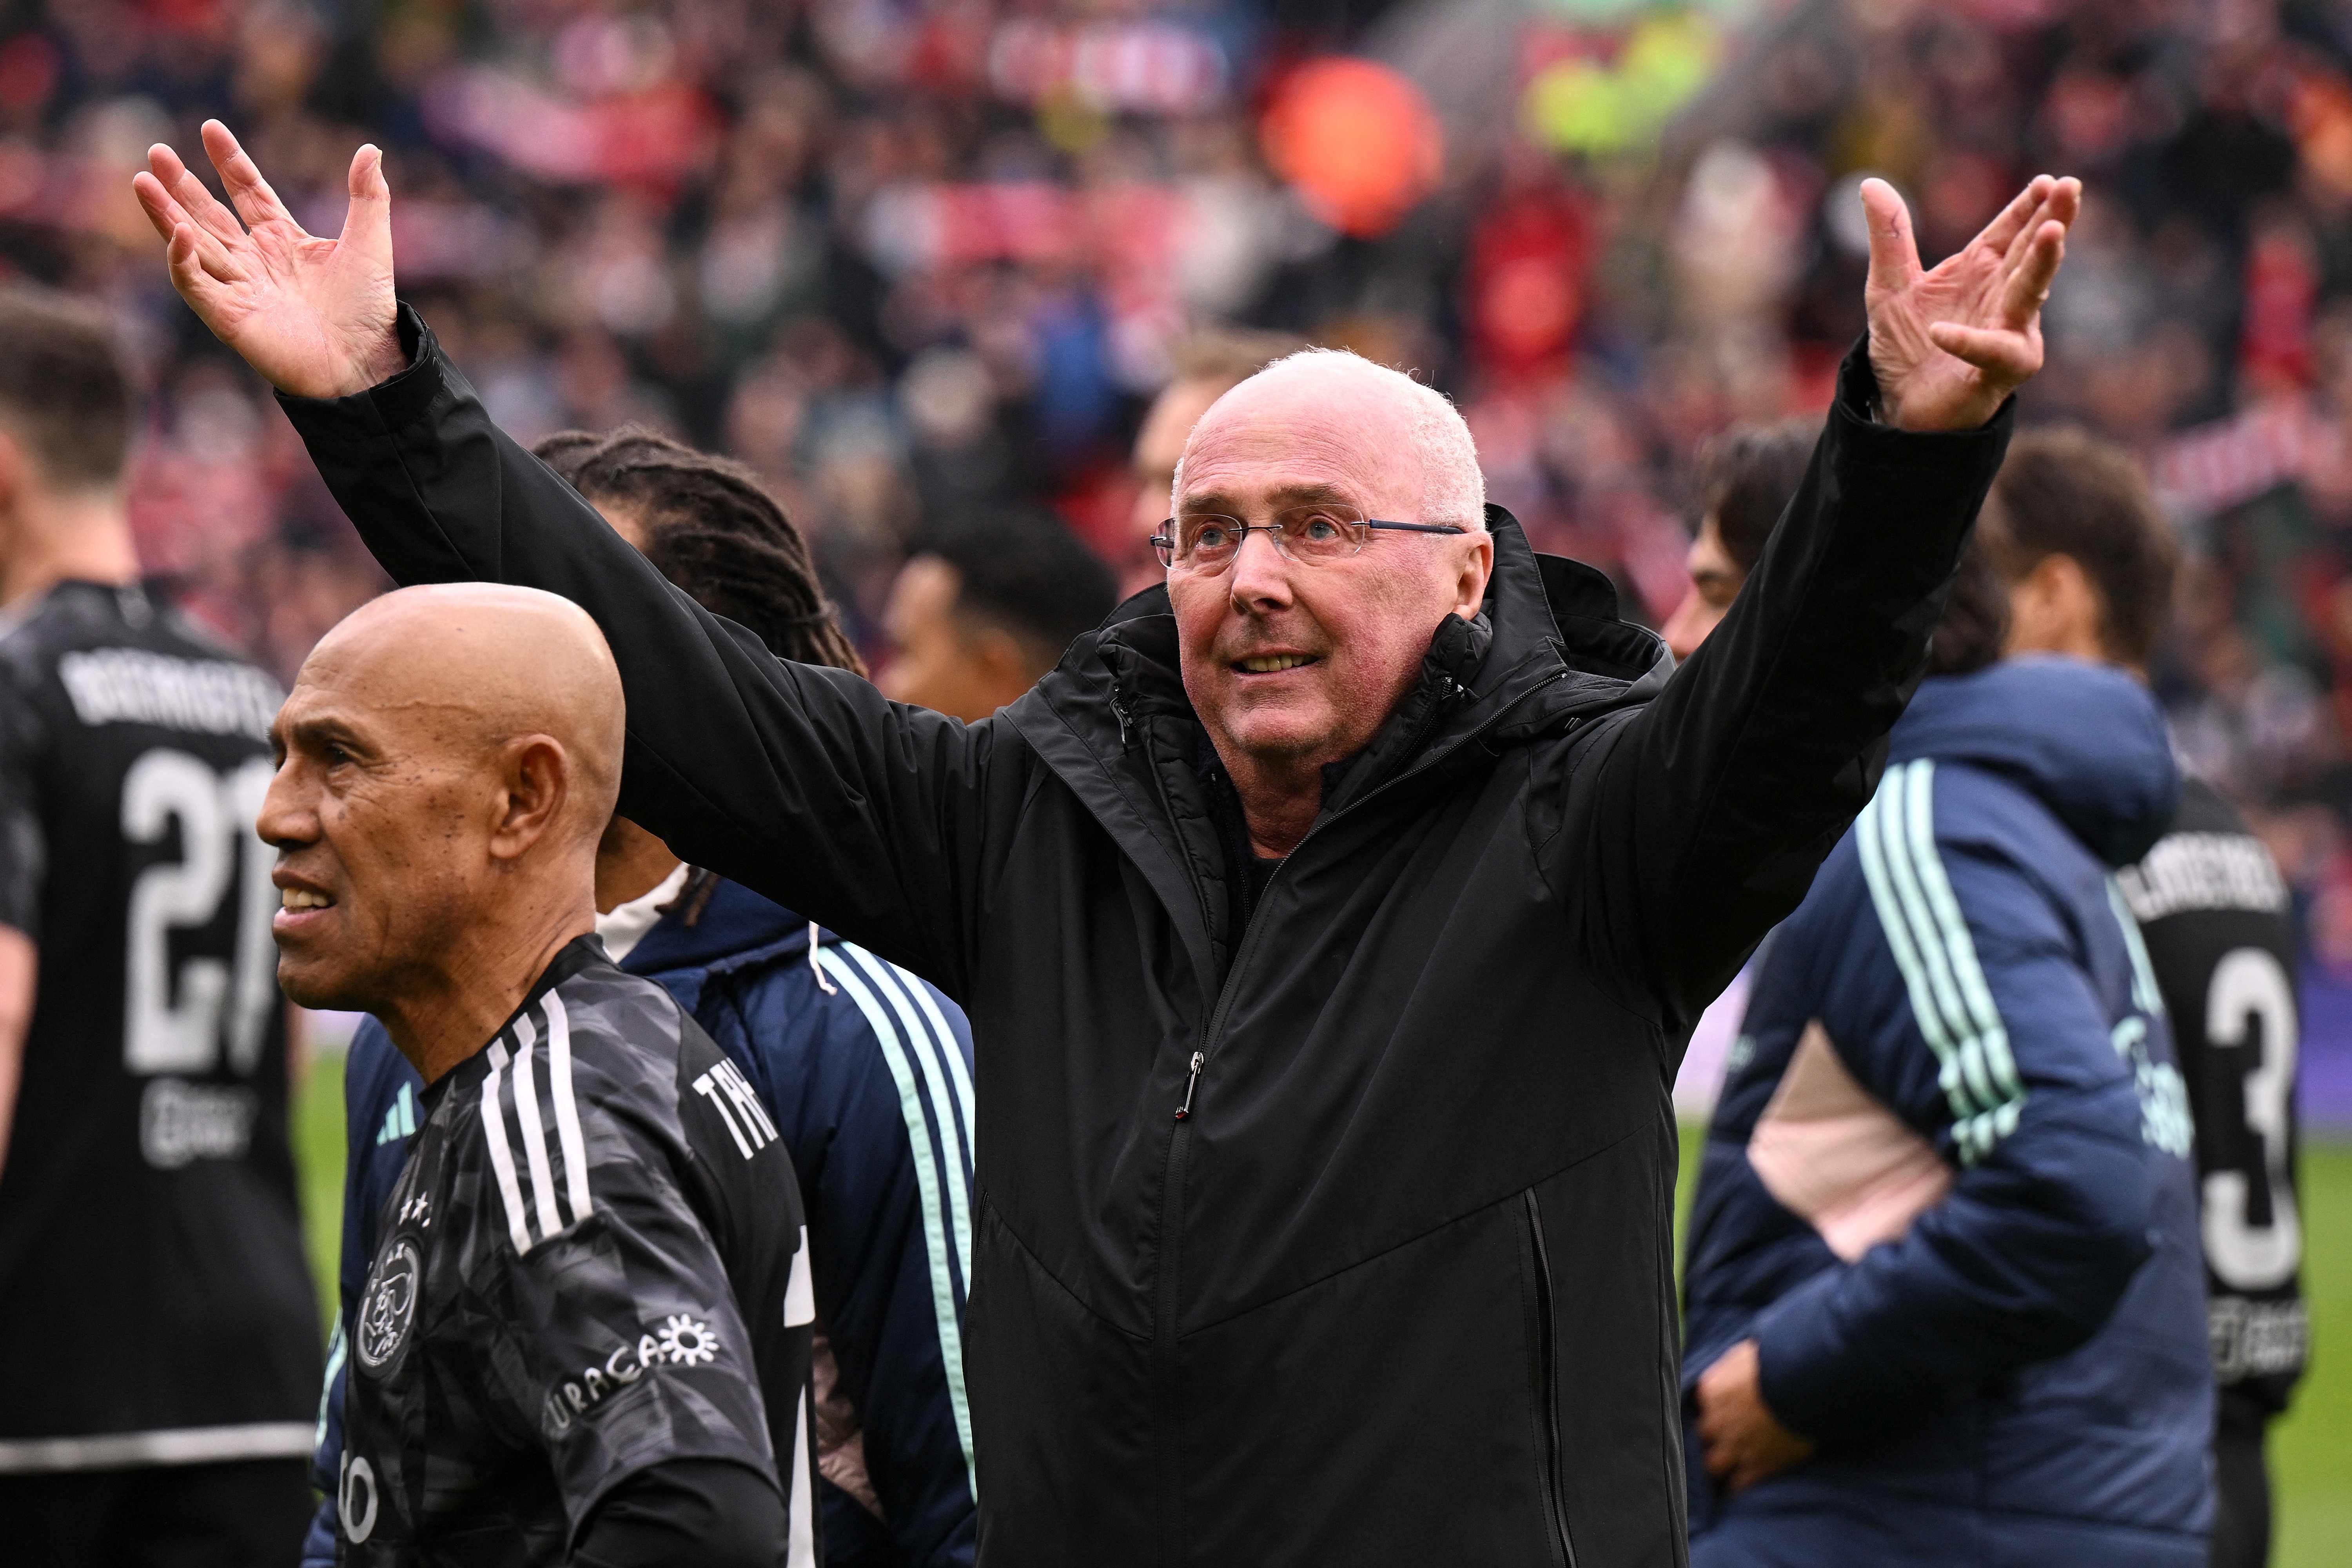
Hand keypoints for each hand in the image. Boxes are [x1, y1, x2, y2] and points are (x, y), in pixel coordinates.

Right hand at [131, 120, 404, 399]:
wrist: (366, 360)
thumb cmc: (369, 308)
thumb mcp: (371, 243)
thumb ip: (369, 197)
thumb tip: (372, 150)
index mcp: (283, 239)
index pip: (248, 191)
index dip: (229, 161)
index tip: (210, 128)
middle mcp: (255, 260)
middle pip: (208, 214)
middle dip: (182, 185)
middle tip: (156, 152)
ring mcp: (239, 287)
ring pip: (191, 243)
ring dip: (166, 213)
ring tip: (143, 180)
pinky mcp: (228, 316)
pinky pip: (195, 284)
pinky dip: (183, 259)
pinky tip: (178, 232)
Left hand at [1695, 1339, 1812, 1494]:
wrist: (1805, 1384)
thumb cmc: (1779, 1361)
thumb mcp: (1746, 1354)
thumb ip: (1731, 1368)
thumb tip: (1730, 1370)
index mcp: (1711, 1391)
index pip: (1701, 1406)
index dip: (1714, 1411)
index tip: (1723, 1413)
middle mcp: (1717, 1421)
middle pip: (1704, 1435)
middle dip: (1715, 1437)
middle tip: (1728, 1437)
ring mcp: (1736, 1446)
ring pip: (1714, 1464)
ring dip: (1722, 1463)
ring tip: (1731, 1463)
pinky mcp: (1758, 1466)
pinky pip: (1738, 1484)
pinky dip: (1739, 1485)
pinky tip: (1741, 1484)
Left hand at [1863, 172, 2079, 432]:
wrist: (1899, 405)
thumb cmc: (1907, 345)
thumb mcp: (1888, 286)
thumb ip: (1889, 237)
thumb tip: (1871, 183)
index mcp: (1981, 270)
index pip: (2009, 230)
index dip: (2028, 206)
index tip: (2048, 180)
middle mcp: (2003, 296)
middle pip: (2031, 252)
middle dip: (2053, 220)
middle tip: (2071, 188)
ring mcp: (2008, 332)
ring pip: (2030, 294)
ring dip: (2041, 265)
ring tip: (2051, 234)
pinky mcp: (1999, 371)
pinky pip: (1990, 352)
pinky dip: (1969, 341)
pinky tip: (1942, 333)